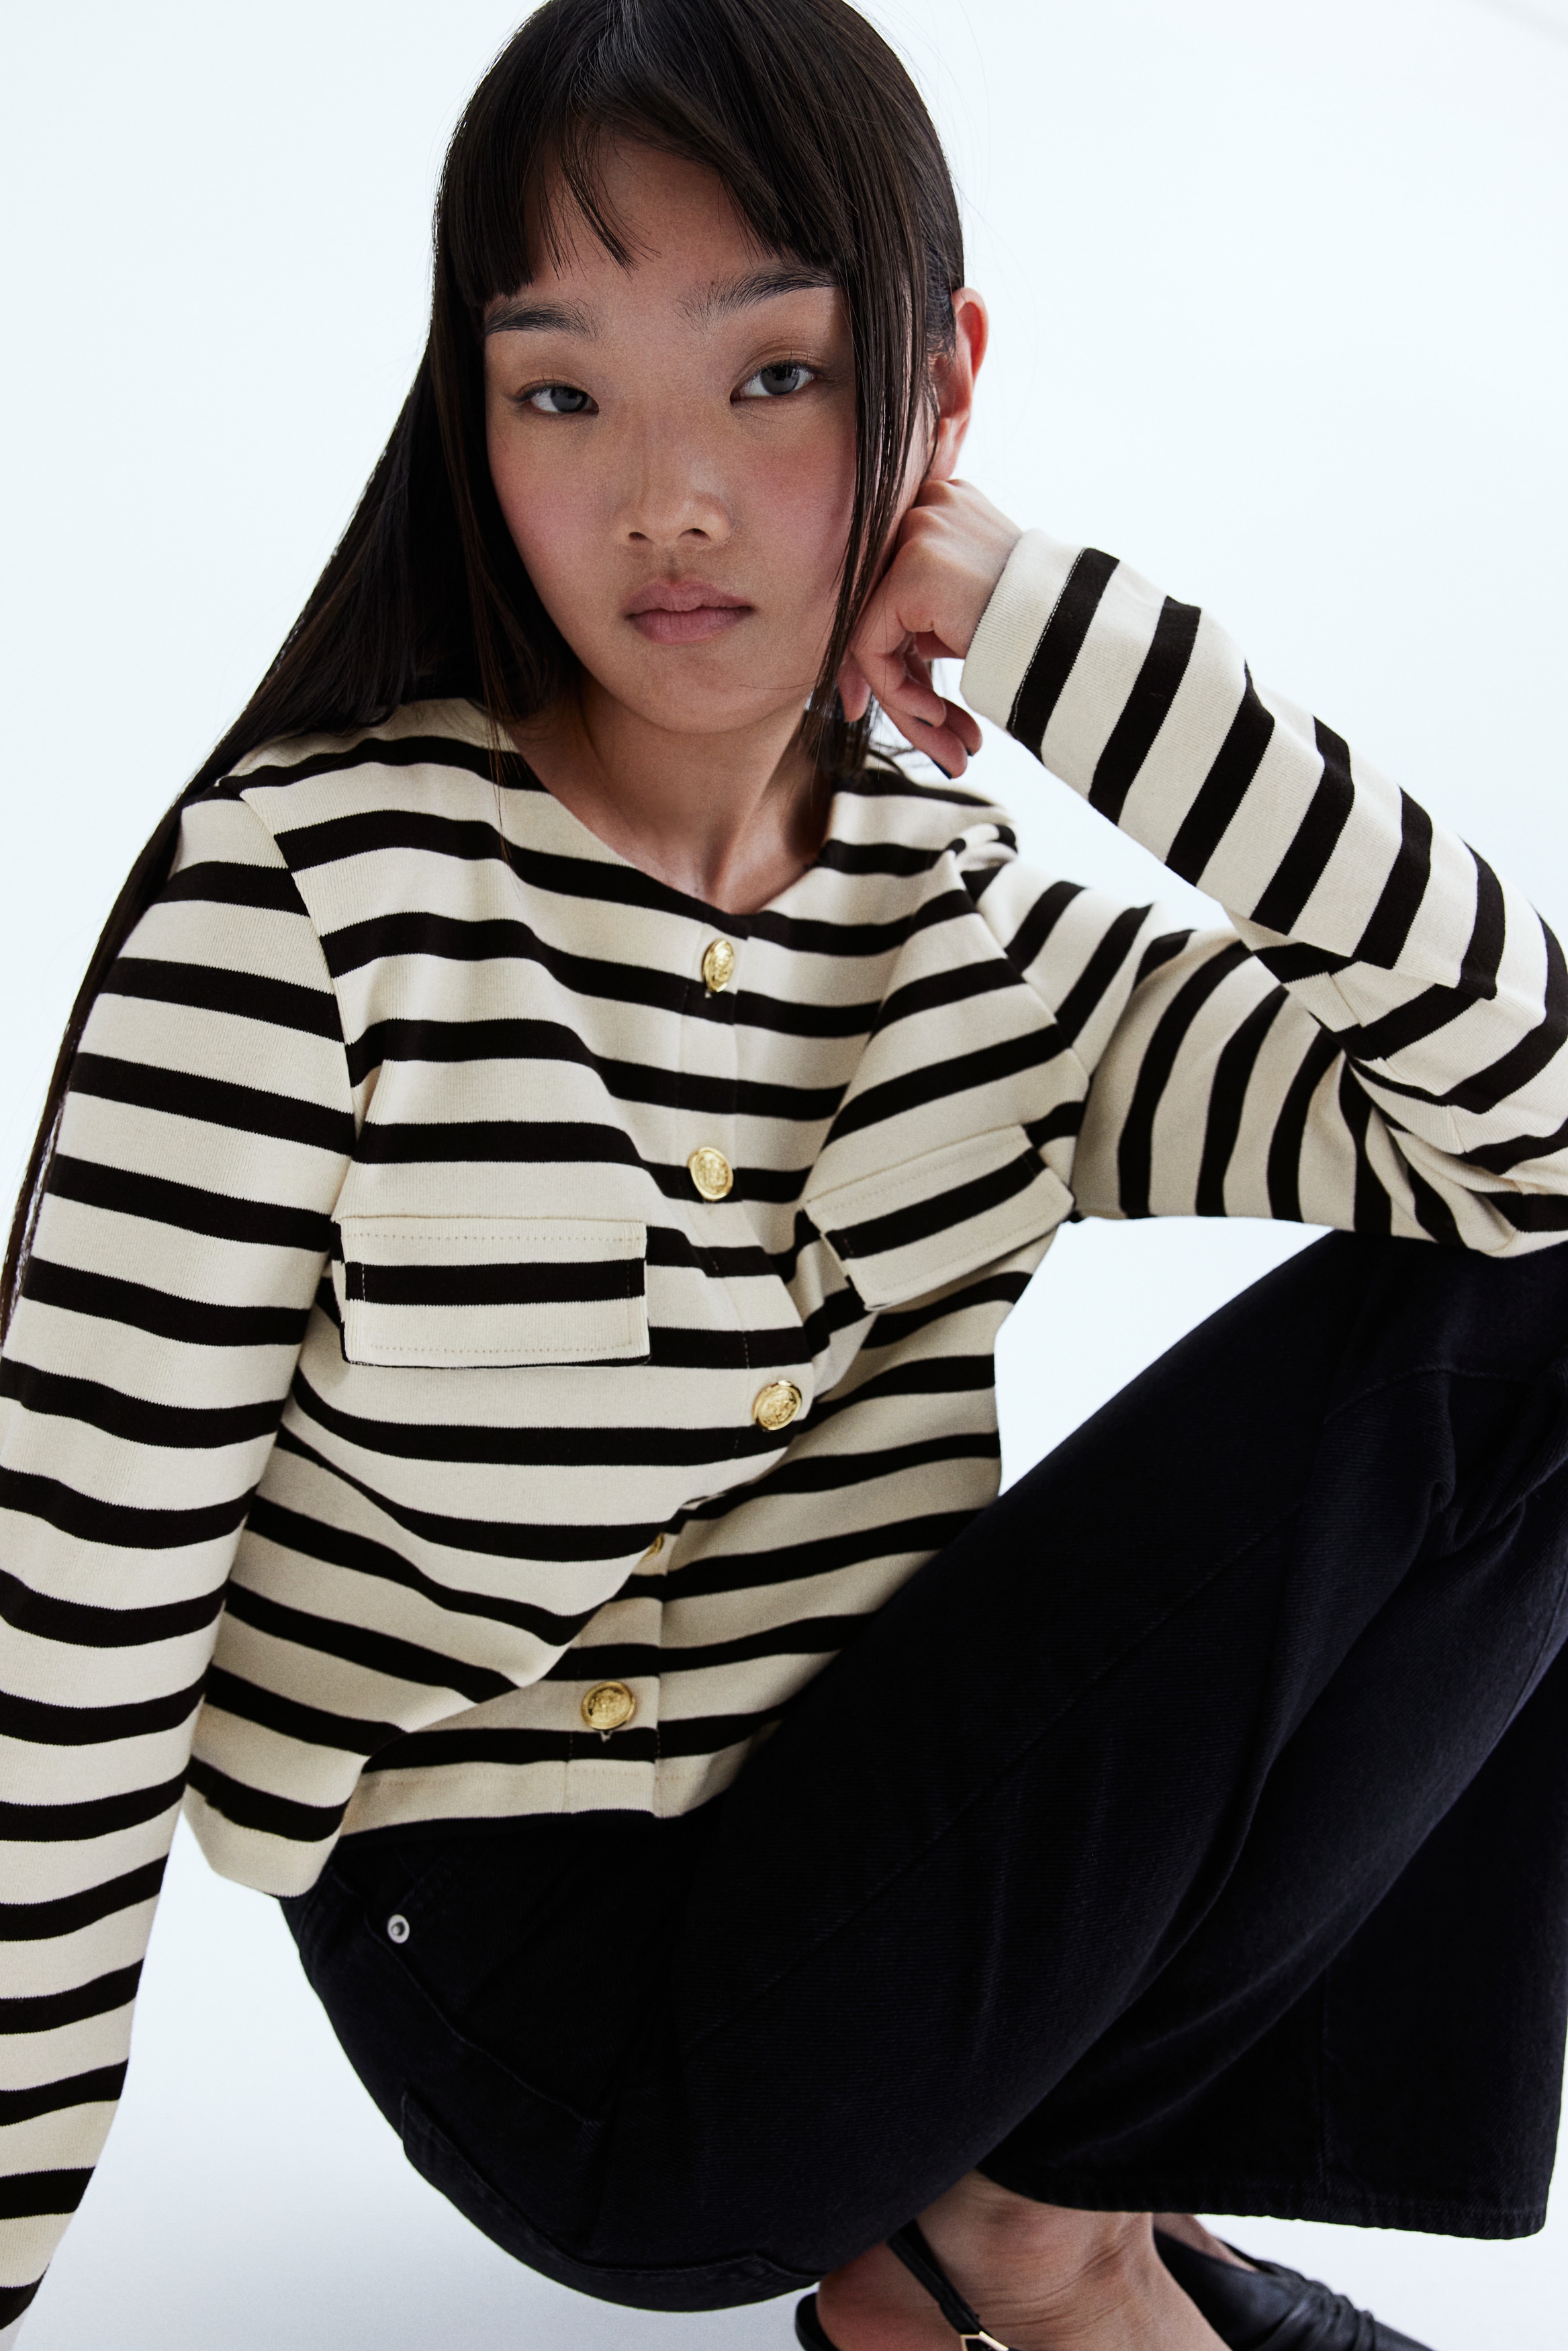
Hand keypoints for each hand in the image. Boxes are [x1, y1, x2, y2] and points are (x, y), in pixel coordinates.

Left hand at [839, 478, 1021, 777]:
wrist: (1086, 633)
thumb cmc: (1050, 628)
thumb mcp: (981, 609)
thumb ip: (933, 618)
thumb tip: (891, 660)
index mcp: (947, 504)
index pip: (898, 588)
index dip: (903, 655)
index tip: (927, 712)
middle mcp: (928, 504)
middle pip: (882, 611)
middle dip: (903, 687)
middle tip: (938, 739)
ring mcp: (917, 531)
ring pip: (875, 635)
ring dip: (906, 703)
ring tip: (951, 748)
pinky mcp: (910, 571)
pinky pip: (873, 648)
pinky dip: (899, 694)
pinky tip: (940, 721)